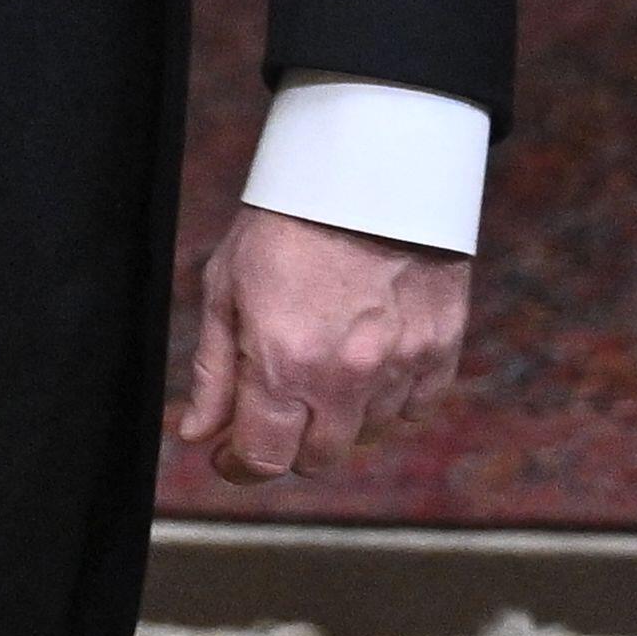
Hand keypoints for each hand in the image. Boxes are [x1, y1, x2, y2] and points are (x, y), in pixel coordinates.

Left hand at [171, 203, 471, 484]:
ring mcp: (400, 366)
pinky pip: (417, 407)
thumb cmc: (285, 222)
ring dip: (340, 420)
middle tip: (274, 413)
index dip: (239, 465)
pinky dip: (391, 400)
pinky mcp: (441, 348)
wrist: (369, 170)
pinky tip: (369, 367)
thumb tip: (195, 434)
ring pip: (368, 435)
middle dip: (288, 445)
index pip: (263, 459)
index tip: (229, 455)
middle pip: (317, 460)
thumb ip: (213, 371)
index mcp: (282, 364)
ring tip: (323, 371)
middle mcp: (345, 377)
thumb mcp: (226, 288)